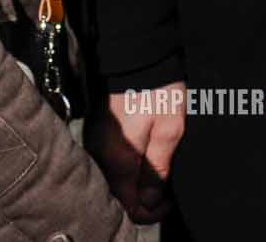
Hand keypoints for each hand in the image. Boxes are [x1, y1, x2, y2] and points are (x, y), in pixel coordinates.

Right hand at [92, 84, 184, 224]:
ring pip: (114, 180)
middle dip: (143, 199)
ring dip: (135, 184)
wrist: (138, 54)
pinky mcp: (99, 132)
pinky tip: (144, 159)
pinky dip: (126, 169)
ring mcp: (97, 143)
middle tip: (166, 189)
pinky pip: (110, 163)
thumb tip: (150, 200)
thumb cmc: (158, 90)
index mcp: (119, 159)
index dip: (151, 211)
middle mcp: (101, 155)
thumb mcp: (169, 130)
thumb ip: (157, 169)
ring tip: (158, 173)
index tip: (169, 201)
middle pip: (119, 195)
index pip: (129, 205)